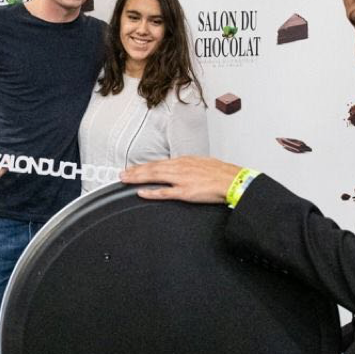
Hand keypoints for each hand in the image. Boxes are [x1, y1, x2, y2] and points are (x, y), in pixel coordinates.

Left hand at [120, 156, 242, 203]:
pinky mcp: (185, 192)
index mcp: (183, 161)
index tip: (132, 168)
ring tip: (125, 180)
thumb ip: (187, 166)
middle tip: (121, 174)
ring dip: (138, 178)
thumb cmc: (221, 173)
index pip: (158, 163)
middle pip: (152, 168)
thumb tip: (179, 168)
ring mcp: (181, 179)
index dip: (143, 166)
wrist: (232, 180)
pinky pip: (164, 192)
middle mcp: (180, 168)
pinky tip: (141, 192)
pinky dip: (151, 192)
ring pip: (154, 177)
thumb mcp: (201, 163)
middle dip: (135, 171)